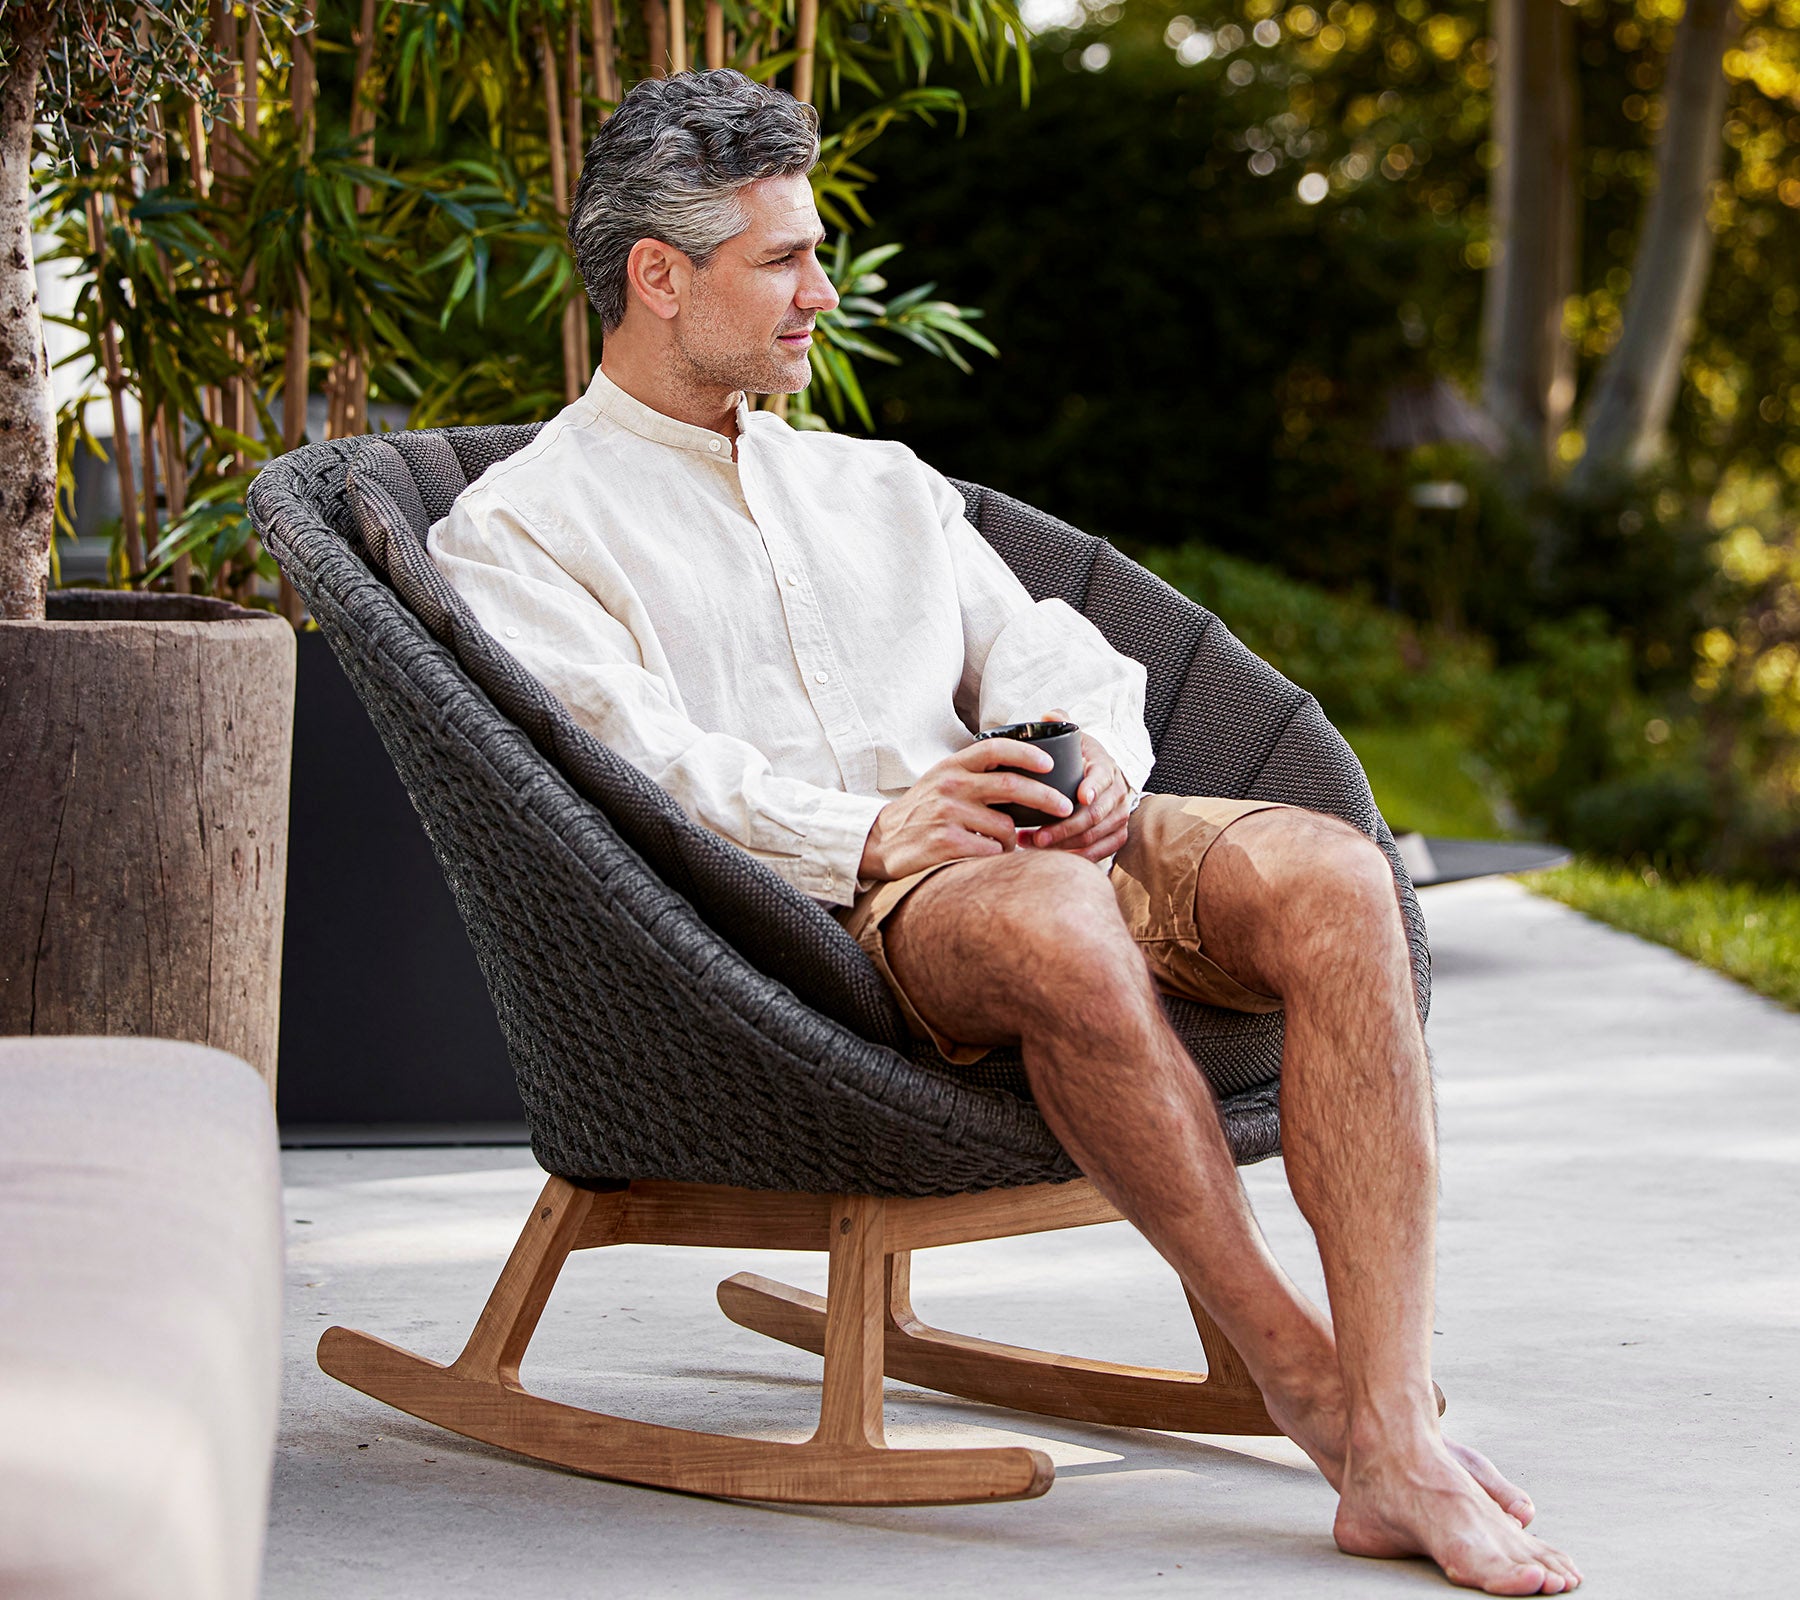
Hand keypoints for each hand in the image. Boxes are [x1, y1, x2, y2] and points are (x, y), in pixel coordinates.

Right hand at [859, 734, 1076, 882]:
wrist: (882, 841)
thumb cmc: (924, 810)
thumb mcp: (944, 780)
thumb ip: (977, 773)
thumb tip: (1028, 770)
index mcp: (953, 765)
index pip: (996, 748)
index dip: (1027, 753)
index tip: (1050, 764)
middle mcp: (950, 785)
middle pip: (1011, 786)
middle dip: (1046, 798)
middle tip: (1065, 807)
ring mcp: (947, 814)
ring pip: (1006, 827)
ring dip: (1014, 840)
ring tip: (1003, 844)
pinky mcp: (946, 843)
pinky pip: (991, 850)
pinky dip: (997, 855)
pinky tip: (985, 855)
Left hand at [1021, 708, 1131, 863]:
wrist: (1104, 778)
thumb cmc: (1081, 759)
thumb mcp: (1075, 739)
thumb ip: (1061, 723)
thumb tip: (1049, 715)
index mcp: (1105, 767)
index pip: (1101, 777)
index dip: (1092, 787)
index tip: (1080, 796)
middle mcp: (1118, 793)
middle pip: (1094, 815)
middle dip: (1064, 828)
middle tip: (1036, 836)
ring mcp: (1120, 815)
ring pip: (1095, 836)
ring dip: (1065, 845)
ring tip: (1032, 845)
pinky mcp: (1118, 834)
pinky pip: (1103, 852)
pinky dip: (1079, 857)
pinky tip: (1054, 859)